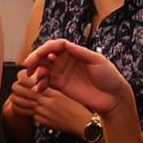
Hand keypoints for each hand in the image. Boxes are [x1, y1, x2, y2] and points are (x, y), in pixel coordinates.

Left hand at [11, 77, 97, 139]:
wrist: (83, 123)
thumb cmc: (77, 107)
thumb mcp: (63, 94)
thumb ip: (49, 90)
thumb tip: (38, 86)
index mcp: (49, 91)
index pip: (26, 81)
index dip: (20, 79)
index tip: (20, 78)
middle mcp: (43, 101)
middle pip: (18, 91)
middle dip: (15, 88)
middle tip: (16, 87)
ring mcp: (40, 112)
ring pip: (18, 104)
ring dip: (16, 100)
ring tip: (19, 98)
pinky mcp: (42, 121)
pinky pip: (29, 115)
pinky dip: (28, 112)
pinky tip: (30, 110)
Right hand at [15, 39, 130, 120]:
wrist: (114, 99)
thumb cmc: (109, 77)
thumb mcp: (97, 61)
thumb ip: (80, 52)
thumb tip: (65, 44)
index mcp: (75, 52)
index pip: (55, 46)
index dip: (45, 48)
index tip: (38, 55)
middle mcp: (66, 61)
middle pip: (46, 55)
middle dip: (35, 59)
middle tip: (28, 67)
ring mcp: (63, 73)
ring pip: (43, 68)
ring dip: (35, 72)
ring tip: (33, 79)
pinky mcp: (61, 86)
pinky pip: (46, 83)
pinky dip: (39, 85)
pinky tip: (38, 89)